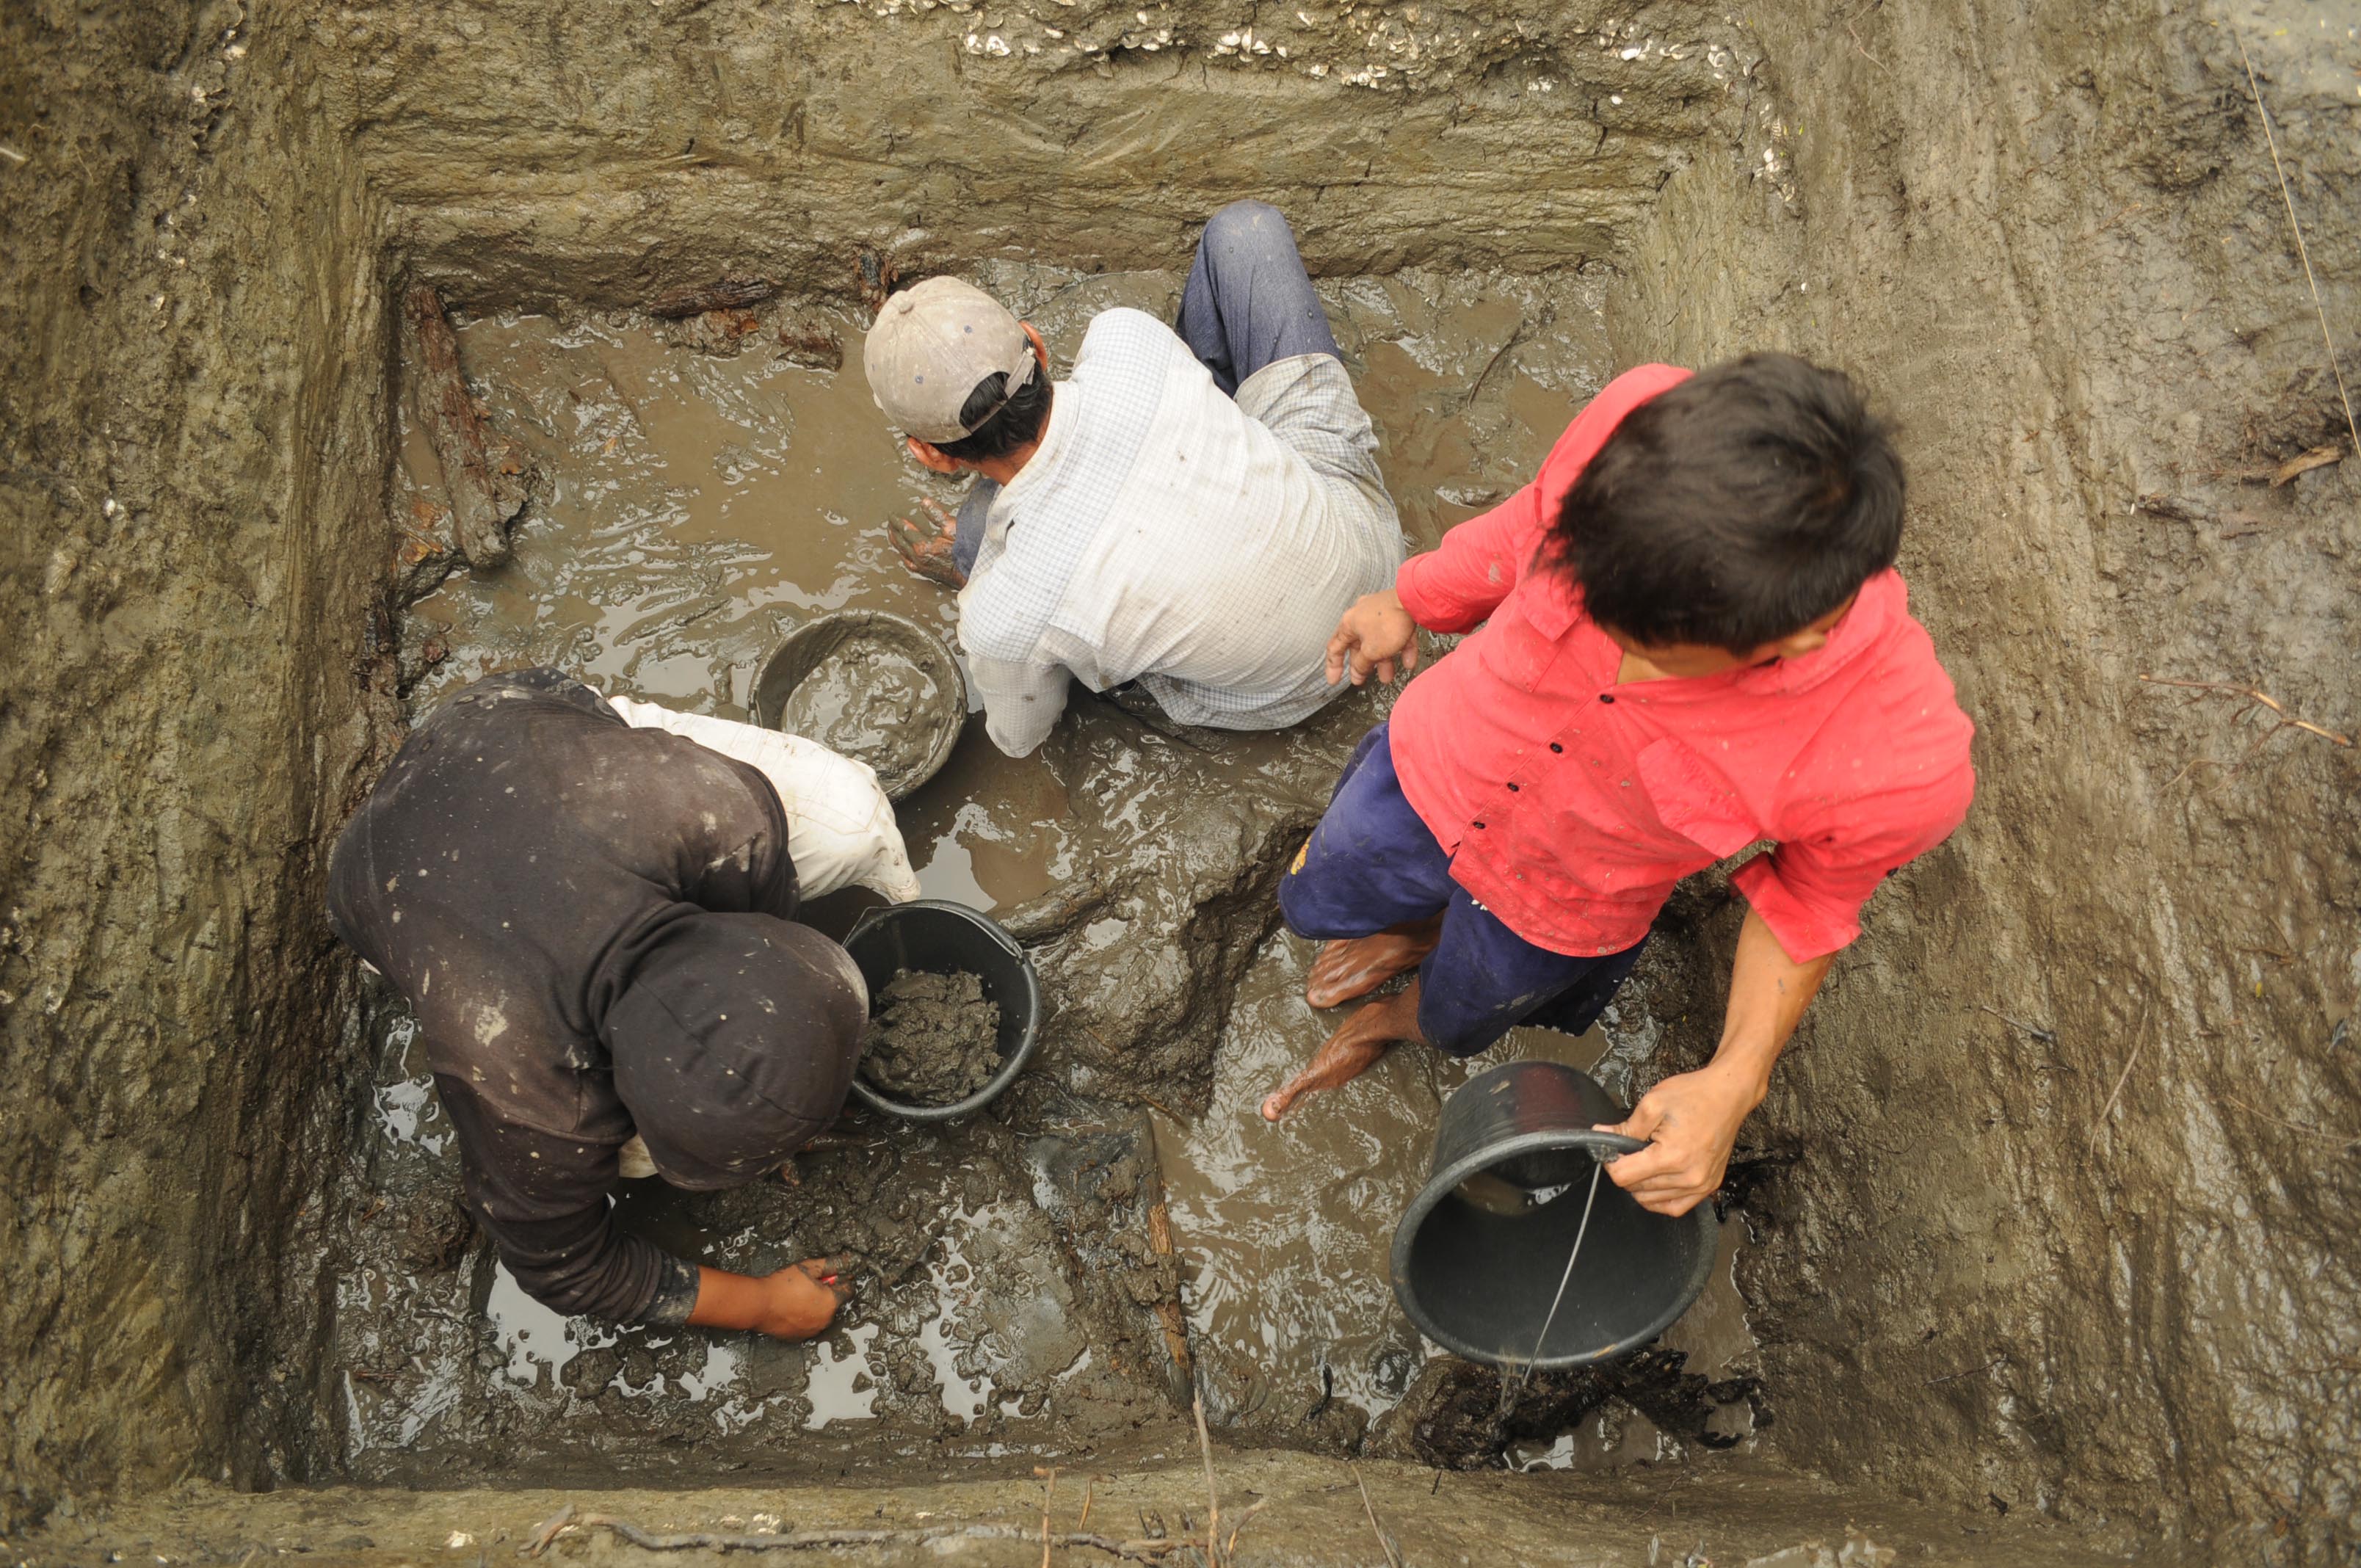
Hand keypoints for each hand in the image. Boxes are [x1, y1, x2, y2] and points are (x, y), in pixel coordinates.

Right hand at [752, 1255, 854, 1339]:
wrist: (758, 1305)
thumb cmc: (782, 1285)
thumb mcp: (808, 1267)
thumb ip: (831, 1264)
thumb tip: (848, 1261)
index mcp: (831, 1302)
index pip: (848, 1290)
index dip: (840, 1280)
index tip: (829, 1276)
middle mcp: (826, 1320)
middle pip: (834, 1302)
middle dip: (826, 1293)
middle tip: (808, 1284)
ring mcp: (813, 1331)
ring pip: (821, 1314)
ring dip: (815, 1306)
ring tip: (797, 1296)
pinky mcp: (800, 1337)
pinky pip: (808, 1325)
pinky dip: (804, 1317)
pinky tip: (791, 1308)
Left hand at [887, 498, 964, 587]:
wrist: (972, 573)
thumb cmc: (966, 551)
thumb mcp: (953, 528)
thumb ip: (937, 515)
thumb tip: (925, 502)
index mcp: (923, 546)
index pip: (905, 530)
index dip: (897, 521)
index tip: (891, 515)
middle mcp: (918, 557)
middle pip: (900, 541)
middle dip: (893, 530)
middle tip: (889, 522)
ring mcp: (921, 566)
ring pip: (902, 553)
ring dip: (896, 542)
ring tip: (892, 534)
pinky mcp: (925, 572)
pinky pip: (908, 562)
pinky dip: (902, 554)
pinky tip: (903, 553)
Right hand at [1325, 588, 1419, 685]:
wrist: (1414, 601)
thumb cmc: (1389, 621)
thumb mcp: (1371, 651)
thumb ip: (1361, 664)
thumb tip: (1358, 671)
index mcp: (1349, 623)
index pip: (1335, 647)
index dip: (1333, 666)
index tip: (1334, 679)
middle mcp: (1362, 616)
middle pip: (1359, 645)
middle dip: (1362, 665)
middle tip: (1362, 679)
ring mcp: (1381, 613)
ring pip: (1380, 642)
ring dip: (1384, 661)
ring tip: (1389, 676)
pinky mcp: (1398, 612)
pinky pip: (1398, 635)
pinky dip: (1401, 649)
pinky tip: (1408, 662)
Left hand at [1594, 1065, 1764, 1216]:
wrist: (1728, 1095)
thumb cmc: (1694, 1095)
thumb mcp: (1652, 1103)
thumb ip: (1625, 1126)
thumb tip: (1600, 1137)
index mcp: (1672, 1157)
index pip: (1623, 1176)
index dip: (1611, 1161)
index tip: (1612, 1149)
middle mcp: (1688, 1177)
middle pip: (1636, 1189)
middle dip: (1626, 1170)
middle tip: (1629, 1150)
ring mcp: (1701, 1185)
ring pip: (1652, 1201)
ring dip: (1641, 1185)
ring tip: (1645, 1160)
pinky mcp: (1709, 1186)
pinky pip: (1676, 1207)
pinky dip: (1659, 1200)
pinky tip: (1654, 1183)